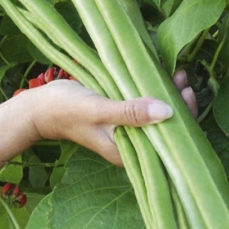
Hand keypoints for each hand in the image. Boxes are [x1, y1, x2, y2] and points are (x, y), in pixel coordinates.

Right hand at [29, 72, 196, 165]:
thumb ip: (130, 113)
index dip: (182, 122)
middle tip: (183, 82)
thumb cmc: (66, 110)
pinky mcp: (122, 116)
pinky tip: (162, 77)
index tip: (186, 96)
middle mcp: (132, 144)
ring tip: (178, 76)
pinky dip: (154, 92)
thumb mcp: (99, 110)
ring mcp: (127, 130)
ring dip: (168, 97)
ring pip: (156, 116)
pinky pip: (144, 106)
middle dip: (179, 107)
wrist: (41, 107)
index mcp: (128, 152)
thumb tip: (166, 112)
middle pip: (164, 129)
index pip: (165, 143)